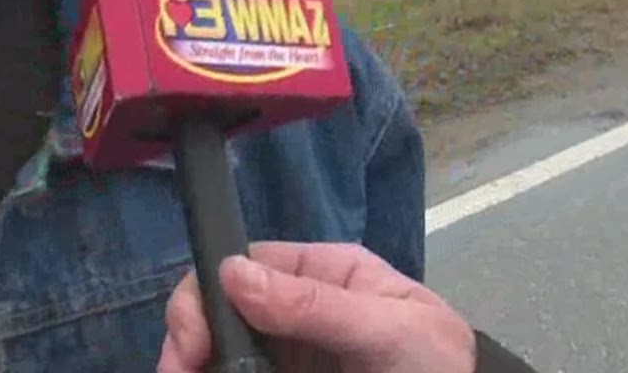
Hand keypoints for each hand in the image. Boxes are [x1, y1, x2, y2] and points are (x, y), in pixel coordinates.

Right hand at [156, 242, 477, 372]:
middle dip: (188, 339)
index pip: (244, 264)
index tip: (192, 340)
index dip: (206, 294)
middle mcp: (295, 311)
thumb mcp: (389, 329)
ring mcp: (288, 355)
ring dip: (194, 363)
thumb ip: (316, 304)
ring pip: (220, 351)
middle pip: (218, 311)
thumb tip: (232, 274)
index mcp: (322, 273)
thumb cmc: (439, 365)